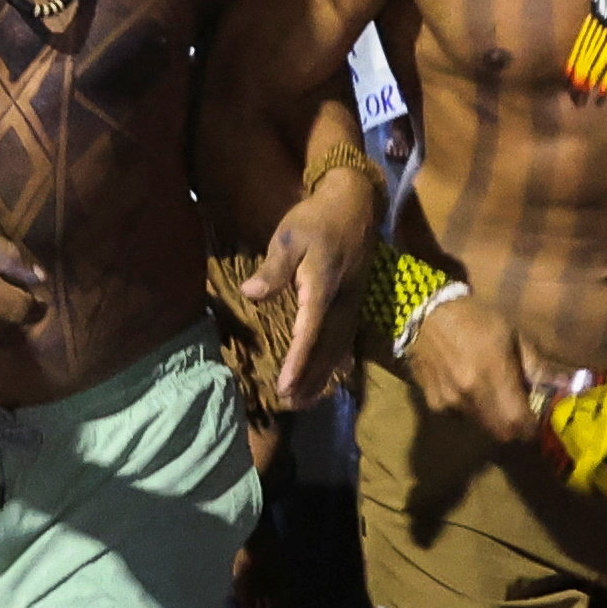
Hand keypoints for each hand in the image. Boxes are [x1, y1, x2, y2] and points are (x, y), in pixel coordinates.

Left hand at [239, 170, 380, 406]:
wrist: (354, 205)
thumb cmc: (315, 220)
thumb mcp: (289, 238)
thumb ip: (273, 269)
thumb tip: (251, 293)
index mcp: (322, 288)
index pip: (309, 332)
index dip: (297, 361)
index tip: (285, 385)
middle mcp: (342, 302)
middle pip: (325, 349)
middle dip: (308, 377)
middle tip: (290, 403)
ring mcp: (353, 304)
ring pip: (338, 347)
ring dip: (322, 375)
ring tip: (306, 400)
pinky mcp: (356, 303)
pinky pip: (347, 339)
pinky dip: (336, 361)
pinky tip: (329, 377)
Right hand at [399, 290, 540, 444]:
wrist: (427, 314)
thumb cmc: (476, 319)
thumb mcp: (513, 335)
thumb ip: (537, 365)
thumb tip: (563, 386)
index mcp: (493, 374)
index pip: (518, 422)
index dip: (531, 428)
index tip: (537, 420)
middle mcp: (470, 395)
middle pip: (501, 433)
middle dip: (515, 429)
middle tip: (520, 414)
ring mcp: (449, 402)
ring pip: (482, 427)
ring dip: (493, 419)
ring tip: (493, 396)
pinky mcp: (434, 404)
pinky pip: (461, 417)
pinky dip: (471, 411)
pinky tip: (468, 389)